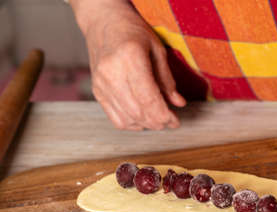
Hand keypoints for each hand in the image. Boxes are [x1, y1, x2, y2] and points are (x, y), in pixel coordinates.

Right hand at [72, 0, 184, 129]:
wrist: (102, 21)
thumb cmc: (132, 32)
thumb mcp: (157, 49)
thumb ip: (167, 79)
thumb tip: (179, 103)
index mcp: (130, 58)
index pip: (148, 98)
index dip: (164, 115)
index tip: (175, 121)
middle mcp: (112, 73)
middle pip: (138, 112)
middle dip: (158, 122)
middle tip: (170, 122)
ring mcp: (101, 84)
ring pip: (127, 119)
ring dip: (146, 125)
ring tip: (158, 120)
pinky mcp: (97, 92)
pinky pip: (115, 118)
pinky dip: (132, 124)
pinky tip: (143, 120)